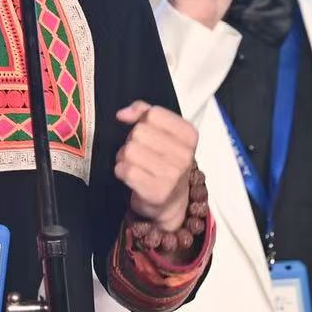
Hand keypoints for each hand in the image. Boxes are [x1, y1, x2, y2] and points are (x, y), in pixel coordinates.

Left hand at [114, 101, 198, 231]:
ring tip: (136, 165)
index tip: (147, 133)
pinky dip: (122, 171)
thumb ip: (143, 112)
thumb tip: (122, 114)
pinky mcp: (157, 192)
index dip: (141, 122)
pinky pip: (126, 170)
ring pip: (130, 151)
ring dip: (125, 157)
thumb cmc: (163, 160)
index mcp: (189, 135)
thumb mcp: (161, 130)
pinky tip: (132, 177)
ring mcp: (173, 175)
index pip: (154, 114)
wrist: (171, 200)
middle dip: (132, 141)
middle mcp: (185, 155)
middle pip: (139, 132)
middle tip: (141, 153)